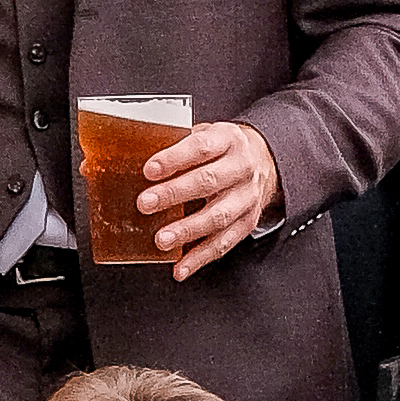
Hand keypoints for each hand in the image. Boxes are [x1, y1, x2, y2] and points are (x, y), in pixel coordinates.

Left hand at [138, 118, 280, 278]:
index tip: (149, 170)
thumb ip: (179, 146)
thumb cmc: (223, 149)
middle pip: (208, 181)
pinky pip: (224, 243)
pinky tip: (180, 266)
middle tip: (146, 204)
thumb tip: (135, 159)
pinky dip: (200, 257)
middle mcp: (241, 168)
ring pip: (218, 216)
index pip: (201, 147)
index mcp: (228, 140)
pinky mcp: (248, 221)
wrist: (263, 160)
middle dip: (174, 194)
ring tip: (162, 240)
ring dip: (187, 230)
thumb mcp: (207, 134)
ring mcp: (247, 197)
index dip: (174, 159)